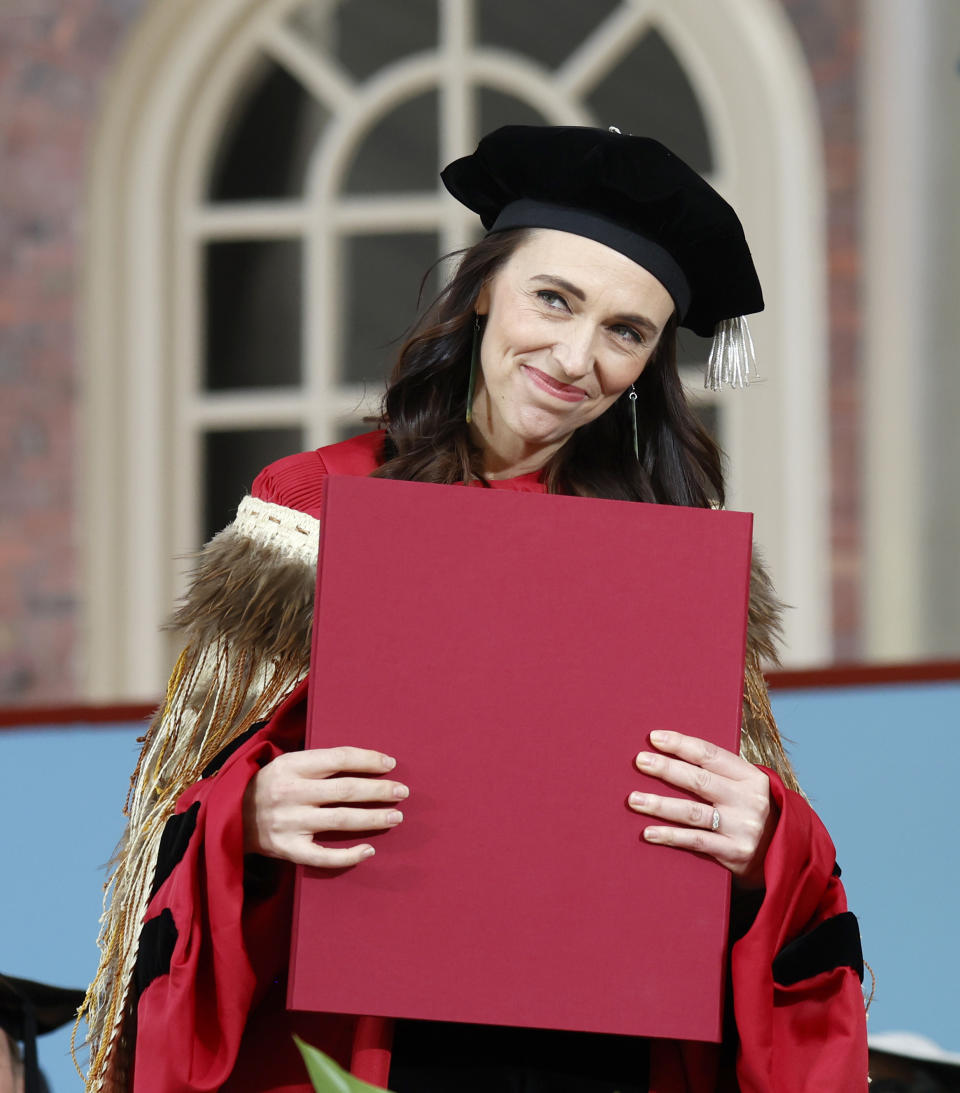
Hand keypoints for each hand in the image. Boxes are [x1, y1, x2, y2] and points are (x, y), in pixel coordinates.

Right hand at [243, 746, 408, 867]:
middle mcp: (290, 793)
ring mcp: (288, 823)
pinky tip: (368, 850)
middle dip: (379, 790)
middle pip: (345, 790)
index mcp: (291, 765)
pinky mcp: (286, 850)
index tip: (391, 764)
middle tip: (403, 792)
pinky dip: (348, 855)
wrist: (226, 816)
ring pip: (340, 821)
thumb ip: (318, 763)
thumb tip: (365, 761)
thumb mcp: (285, 763)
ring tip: (396, 817)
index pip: (339, 758)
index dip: (368, 760)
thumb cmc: (267, 786)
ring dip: (373, 818)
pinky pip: (323, 857)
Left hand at [627, 730, 774, 888]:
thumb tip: (669, 754)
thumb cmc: (749, 811)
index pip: (710, 755)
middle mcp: (749, 800)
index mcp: (751, 777)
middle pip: (699, 780)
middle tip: (639, 761)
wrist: (782, 854)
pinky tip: (648, 832)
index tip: (654, 738)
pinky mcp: (734, 853)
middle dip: (666, 769)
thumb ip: (717, 772)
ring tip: (634, 799)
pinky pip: (696, 841)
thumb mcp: (744, 787)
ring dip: (660, 804)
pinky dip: (670, 836)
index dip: (681, 744)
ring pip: (693, 812)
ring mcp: (742, 828)